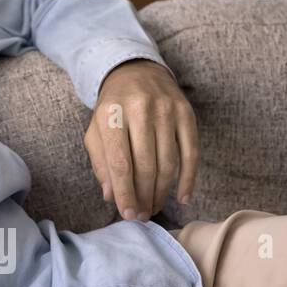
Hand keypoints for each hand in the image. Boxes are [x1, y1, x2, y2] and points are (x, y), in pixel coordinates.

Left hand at [83, 60, 198, 221]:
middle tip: (142, 215)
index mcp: (111, 114)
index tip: (127, 214)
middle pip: (145, 165)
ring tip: (155, 208)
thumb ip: (101, 162)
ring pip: (168, 162)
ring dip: (162, 192)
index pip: (120, 162)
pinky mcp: (187, 113)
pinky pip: (191, 153)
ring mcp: (167, 110)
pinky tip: (182, 197)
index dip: (124, 192)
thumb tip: (111, 195)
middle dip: (143, 196)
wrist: (136, 72)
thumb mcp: (96, 130)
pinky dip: (188, 179)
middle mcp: (140, 110)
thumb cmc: (112, 108)